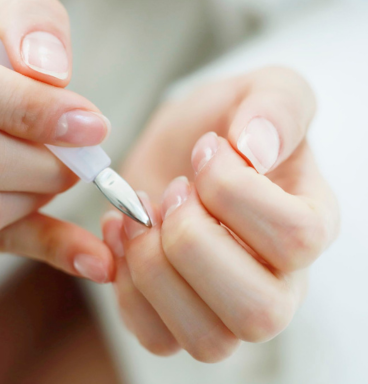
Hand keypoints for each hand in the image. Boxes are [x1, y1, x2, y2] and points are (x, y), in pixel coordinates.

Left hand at [101, 67, 339, 359]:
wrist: (181, 147)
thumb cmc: (225, 123)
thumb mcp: (261, 90)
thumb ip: (276, 107)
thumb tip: (256, 151)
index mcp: (309, 225)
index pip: (296, 238)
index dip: (232, 192)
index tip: (204, 151)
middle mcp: (278, 281)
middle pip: (257, 311)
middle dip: (191, 242)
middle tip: (170, 193)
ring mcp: (226, 309)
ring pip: (207, 340)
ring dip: (155, 270)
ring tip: (141, 218)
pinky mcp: (176, 318)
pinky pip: (156, 338)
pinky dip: (126, 287)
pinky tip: (121, 234)